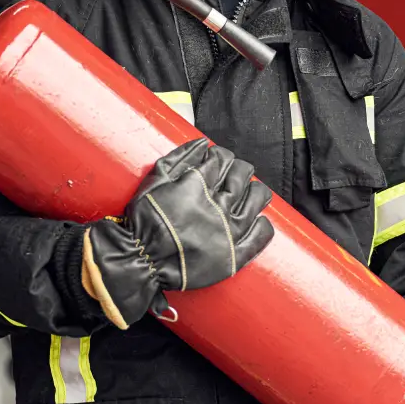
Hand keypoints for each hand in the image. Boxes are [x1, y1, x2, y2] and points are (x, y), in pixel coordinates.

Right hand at [81, 138, 274, 328]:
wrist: (141, 260)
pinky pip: (260, 236)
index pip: (222, 158)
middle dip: (239, 170)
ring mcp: (228, 230)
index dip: (221, 156)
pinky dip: (263, 225)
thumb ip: (179, 157)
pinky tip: (257, 220)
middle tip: (235, 175)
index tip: (218, 161)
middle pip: (242, 174)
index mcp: (198, 184)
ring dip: (256, 191)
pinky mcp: (233, 255)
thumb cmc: (144, 220)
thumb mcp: (155, 179)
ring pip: (257, 199)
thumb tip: (202, 144)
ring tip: (251, 192)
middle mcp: (217, 205)